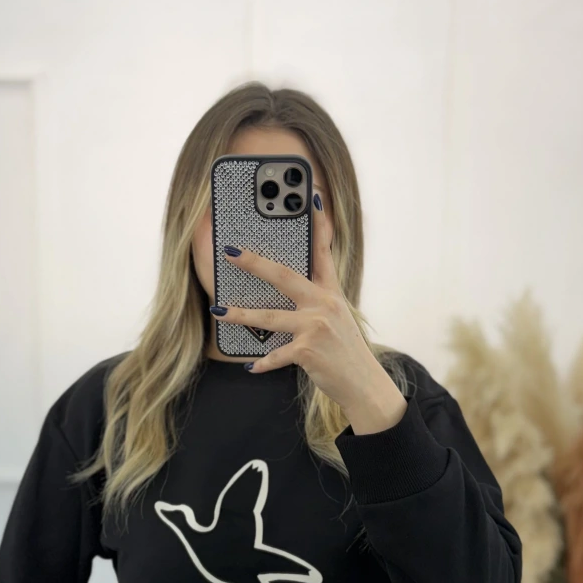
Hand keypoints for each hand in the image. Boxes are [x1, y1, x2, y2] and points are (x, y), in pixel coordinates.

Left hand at [216, 199, 407, 433]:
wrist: (365, 384)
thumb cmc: (346, 352)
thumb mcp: (338, 319)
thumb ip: (317, 302)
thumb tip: (287, 292)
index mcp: (331, 293)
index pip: (324, 251)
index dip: (318, 223)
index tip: (311, 197)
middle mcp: (325, 304)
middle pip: (284, 276)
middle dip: (254, 262)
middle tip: (230, 251)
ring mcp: (316, 327)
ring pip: (270, 316)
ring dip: (240, 315)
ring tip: (218, 312)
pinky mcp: (308, 350)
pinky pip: (276, 354)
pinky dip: (263, 361)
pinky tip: (251, 365)